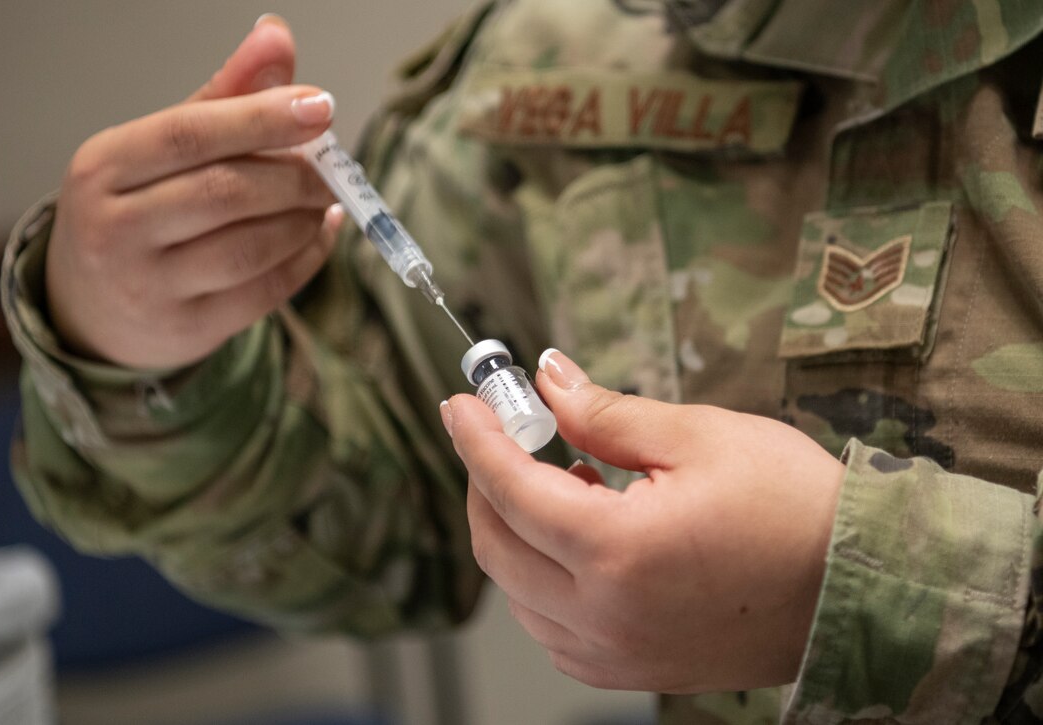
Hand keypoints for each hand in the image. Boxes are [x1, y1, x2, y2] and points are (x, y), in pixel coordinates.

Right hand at [46, 15, 342, 367]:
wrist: (91, 308)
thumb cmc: (137, 210)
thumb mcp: (161, 149)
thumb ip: (223, 96)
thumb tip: (277, 36)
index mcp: (104, 168)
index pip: (188, 134)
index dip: (261, 118)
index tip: (320, 107)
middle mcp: (116, 230)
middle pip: (226, 193)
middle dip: (295, 176)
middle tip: (332, 168)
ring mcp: (150, 287)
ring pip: (251, 247)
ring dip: (305, 219)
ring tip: (324, 200)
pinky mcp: (188, 330)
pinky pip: (266, 292)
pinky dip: (307, 258)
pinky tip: (320, 233)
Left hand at [441, 349, 844, 692]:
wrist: (861, 587)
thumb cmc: (795, 508)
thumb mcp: (699, 437)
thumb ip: (606, 412)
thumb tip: (549, 379)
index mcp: (616, 552)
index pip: (510, 488)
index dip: (476, 438)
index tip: (460, 403)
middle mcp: (604, 616)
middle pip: (497, 546)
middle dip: (485, 482)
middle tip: (502, 433)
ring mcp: (615, 654)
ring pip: (517, 593)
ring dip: (516, 531)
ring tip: (565, 479)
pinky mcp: (632, 669)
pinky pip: (552, 628)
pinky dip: (542, 579)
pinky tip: (580, 539)